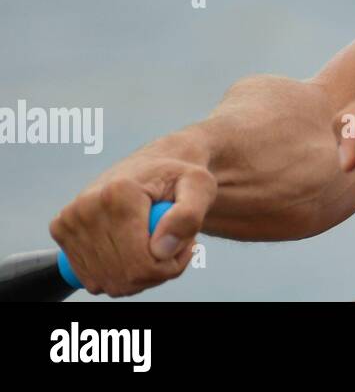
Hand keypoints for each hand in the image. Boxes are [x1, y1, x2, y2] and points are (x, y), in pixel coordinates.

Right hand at [48, 134, 215, 296]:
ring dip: (139, 275)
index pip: (140, 263)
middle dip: (157, 271)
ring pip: (108, 281)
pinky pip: (94, 278)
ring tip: (157, 245)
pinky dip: (118, 274)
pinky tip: (134, 250)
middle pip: (124, 276)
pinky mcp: (61, 231)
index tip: (189, 246)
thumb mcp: (200, 186)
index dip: (170, 266)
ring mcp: (68, 220)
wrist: (152, 165)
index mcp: (117, 193)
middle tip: (177, 247)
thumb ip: (189, 215)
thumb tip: (161, 250)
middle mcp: (85, 207)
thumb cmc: (179, 177)